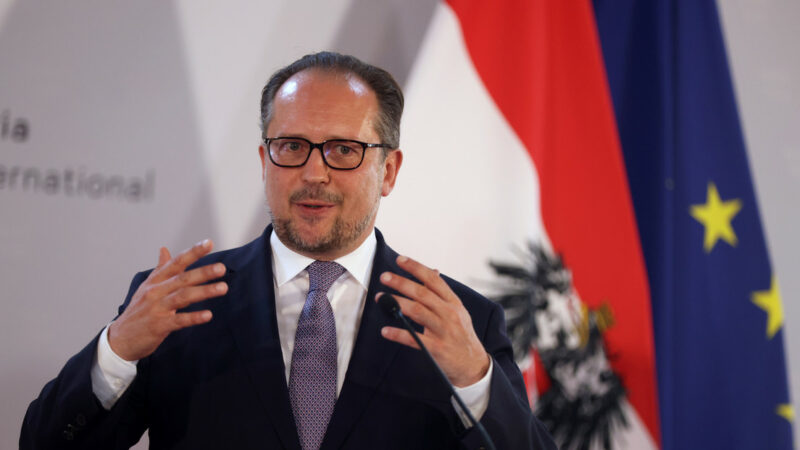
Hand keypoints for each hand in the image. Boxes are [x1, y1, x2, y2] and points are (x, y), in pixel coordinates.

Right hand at [108, 240, 227, 360]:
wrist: (120, 339)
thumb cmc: (138, 311)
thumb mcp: (147, 287)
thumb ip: (160, 269)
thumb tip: (164, 249)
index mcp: (155, 280)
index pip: (176, 262)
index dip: (193, 252)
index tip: (209, 243)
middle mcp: (156, 291)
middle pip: (182, 278)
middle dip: (203, 272)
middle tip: (222, 268)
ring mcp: (157, 308)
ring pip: (183, 296)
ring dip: (204, 291)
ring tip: (222, 288)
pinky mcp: (159, 326)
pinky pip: (179, 320)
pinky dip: (194, 317)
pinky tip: (208, 315)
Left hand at [377, 255, 489, 386]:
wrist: (474, 365)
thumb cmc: (462, 336)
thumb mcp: (458, 311)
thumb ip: (443, 294)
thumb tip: (433, 271)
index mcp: (453, 303)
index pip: (434, 280)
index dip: (416, 268)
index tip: (400, 260)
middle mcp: (449, 314)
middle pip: (422, 293)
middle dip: (401, 283)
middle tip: (384, 277)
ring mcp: (443, 331)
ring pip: (417, 311)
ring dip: (396, 303)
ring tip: (380, 298)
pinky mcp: (437, 349)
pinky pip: (414, 339)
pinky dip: (399, 333)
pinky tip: (386, 330)